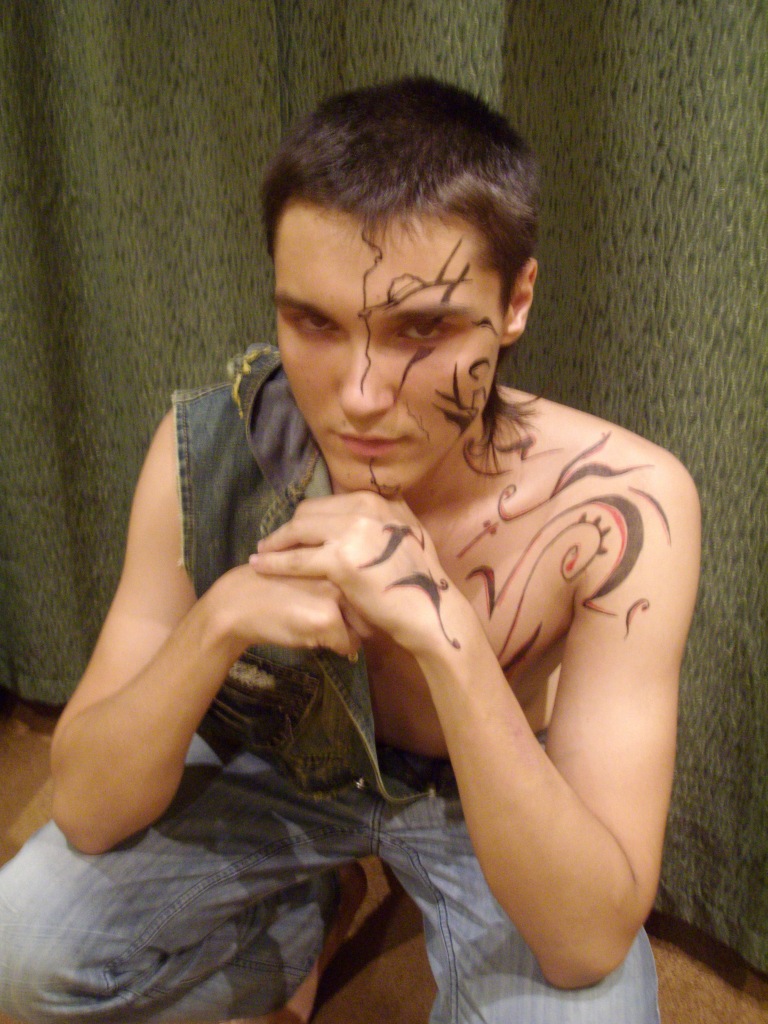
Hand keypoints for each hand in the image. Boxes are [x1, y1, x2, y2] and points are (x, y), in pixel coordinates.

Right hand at [209, 562, 360, 658]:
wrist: (237, 604)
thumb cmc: (271, 588)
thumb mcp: (308, 571)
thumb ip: (337, 577)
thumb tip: (366, 601)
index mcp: (337, 554)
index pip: (367, 586)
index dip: (357, 602)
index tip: (337, 607)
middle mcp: (341, 570)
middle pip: (369, 608)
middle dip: (355, 619)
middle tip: (323, 618)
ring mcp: (336, 594)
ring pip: (363, 628)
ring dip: (347, 633)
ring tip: (316, 625)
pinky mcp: (328, 619)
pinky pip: (348, 645)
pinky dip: (334, 647)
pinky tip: (309, 635)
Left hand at [250, 492, 461, 653]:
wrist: (428, 609)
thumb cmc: (418, 580)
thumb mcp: (408, 534)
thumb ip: (386, 519)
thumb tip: (374, 507)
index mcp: (376, 501)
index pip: (328, 503)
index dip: (307, 518)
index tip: (295, 531)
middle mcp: (363, 508)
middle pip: (308, 512)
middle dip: (288, 529)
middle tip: (272, 543)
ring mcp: (351, 532)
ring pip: (298, 531)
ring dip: (275, 542)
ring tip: (261, 553)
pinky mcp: (340, 560)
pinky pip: (296, 559)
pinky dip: (274, 563)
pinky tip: (259, 567)